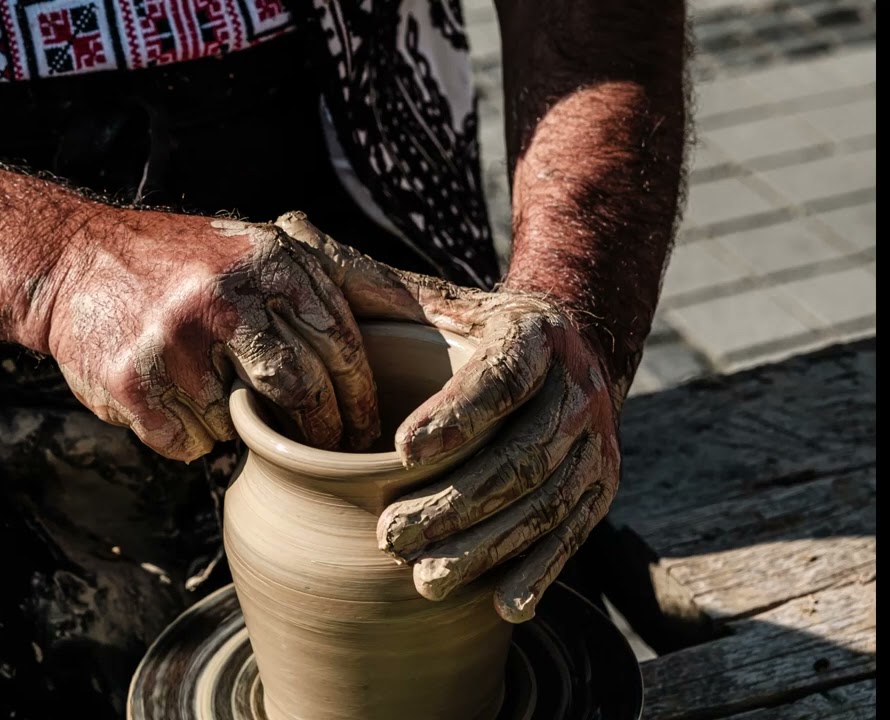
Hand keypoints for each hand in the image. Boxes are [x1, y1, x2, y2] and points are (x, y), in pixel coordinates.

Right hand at [37, 212, 380, 460]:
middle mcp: (224, 298)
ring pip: (245, 426)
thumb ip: (341, 275)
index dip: (361, 398)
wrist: (75, 262)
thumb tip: (423, 315)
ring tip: (229, 403)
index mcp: (269, 261)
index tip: (369, 431)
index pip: (340, 346)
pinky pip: (191, 443)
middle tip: (331, 452)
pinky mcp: (132, 386)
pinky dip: (196, 438)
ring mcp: (174, 344)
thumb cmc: (191, 262)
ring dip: (245, 430)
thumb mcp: (267, 246)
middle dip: (324, 431)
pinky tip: (181, 405)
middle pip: (303, 391)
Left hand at [275, 212, 621, 622]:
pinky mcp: (600, 488)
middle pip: (520, 453)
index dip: (456, 413)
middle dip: (455, 502)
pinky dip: (539, 571)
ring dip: (485, 546)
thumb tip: (289, 232)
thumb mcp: (434, 296)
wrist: (564, 351)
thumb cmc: (471, 330)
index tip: (400, 449)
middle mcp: (575, 387)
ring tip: (423, 578)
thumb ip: (369, 280)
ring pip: (543, 503)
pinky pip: (572, 535)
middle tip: (389, 537)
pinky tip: (502, 603)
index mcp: (532, 335)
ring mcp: (594, 442)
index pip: (498, 375)